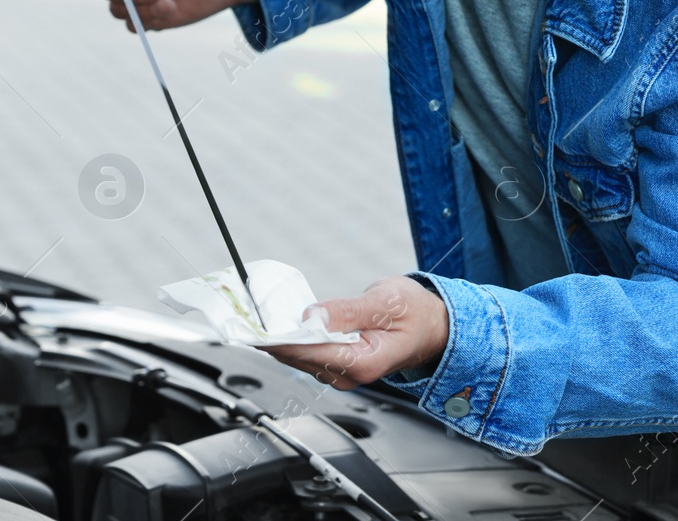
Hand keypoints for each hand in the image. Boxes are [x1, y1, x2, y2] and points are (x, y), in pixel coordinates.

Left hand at [265, 276, 447, 389]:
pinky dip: (291, 339)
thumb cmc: (415, 314)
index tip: (251, 328)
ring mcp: (343, 373)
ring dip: (278, 339)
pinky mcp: (338, 366)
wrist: (434, 327)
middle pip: (297, 357)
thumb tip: (311, 317)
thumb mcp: (386, 302)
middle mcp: (349, 375)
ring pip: (298, 357)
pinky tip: (279, 324)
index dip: (276, 339)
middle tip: (243, 317)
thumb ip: (347, 311)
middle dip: (271, 338)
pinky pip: (307, 353)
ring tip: (254, 317)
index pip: (307, 352)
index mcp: (362, 362)